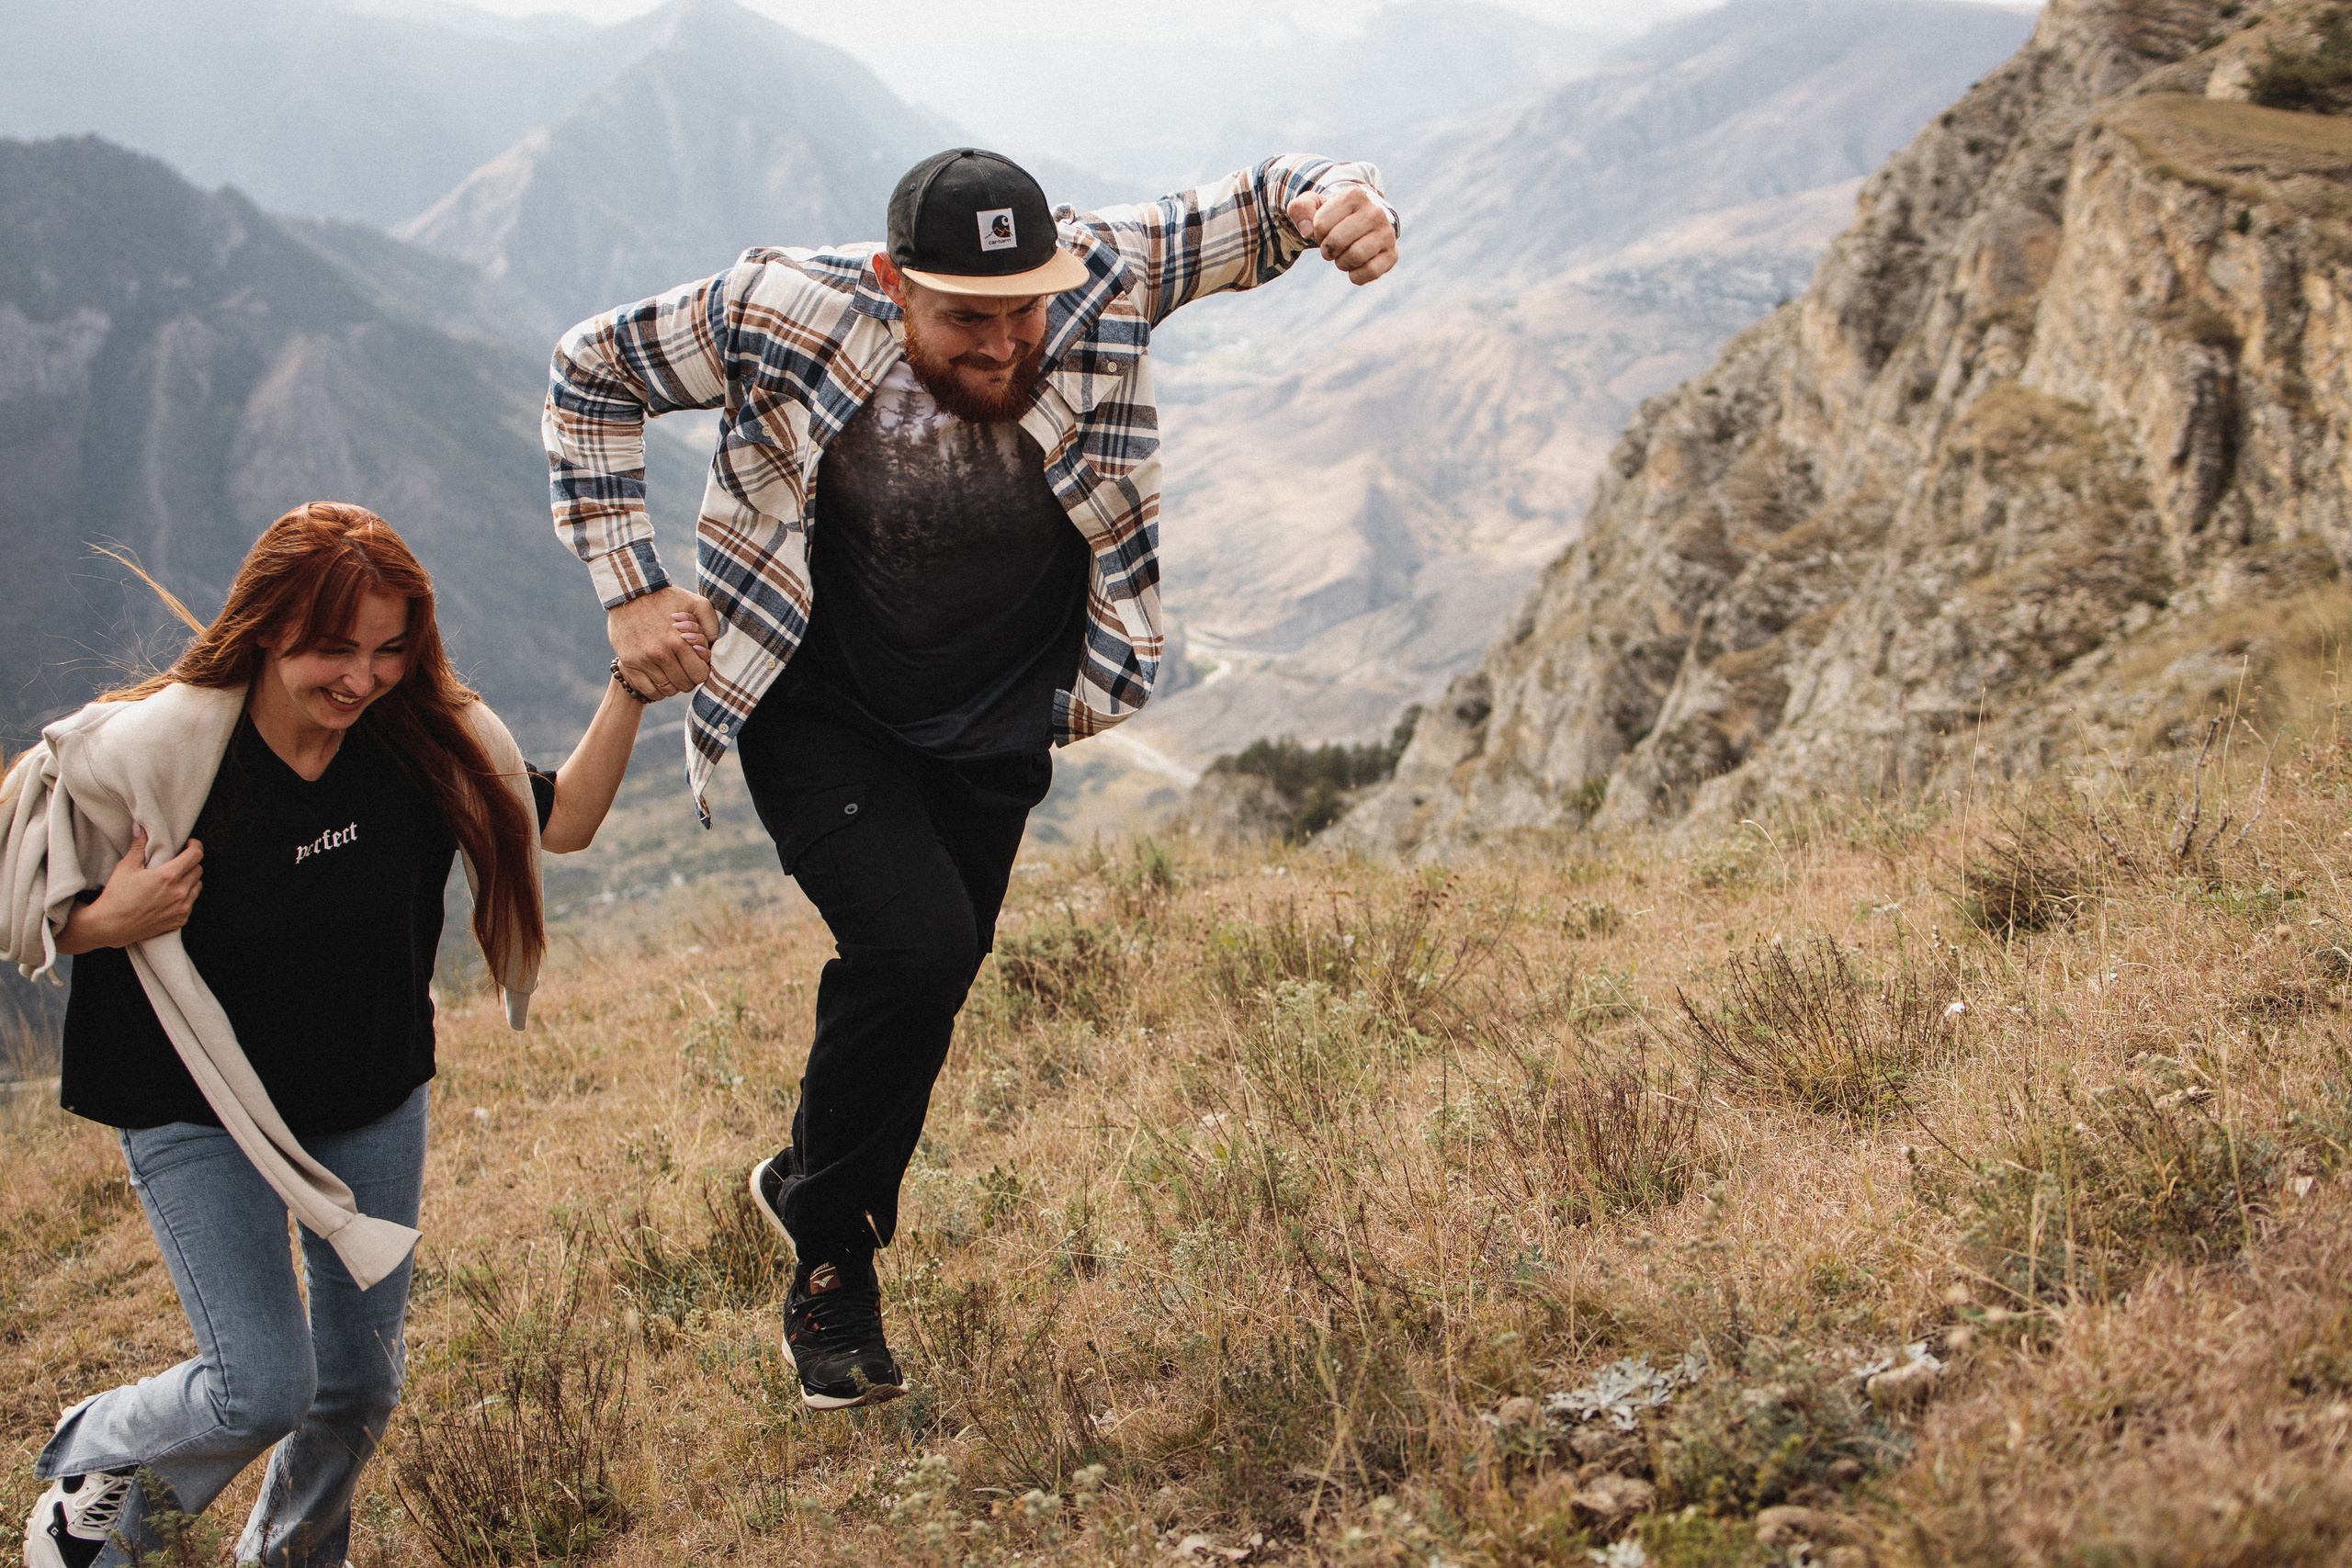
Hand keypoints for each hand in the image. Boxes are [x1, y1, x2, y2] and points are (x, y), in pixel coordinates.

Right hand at [57, 826, 203, 953]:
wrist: (110, 926)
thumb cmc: (116, 896)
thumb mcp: (126, 867)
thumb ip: (138, 846)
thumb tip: (140, 827)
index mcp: (169, 876)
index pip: (196, 855)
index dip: (195, 846)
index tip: (188, 844)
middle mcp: (180, 892)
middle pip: (198, 869)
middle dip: (190, 862)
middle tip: (177, 861)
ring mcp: (182, 908)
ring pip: (197, 886)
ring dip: (190, 879)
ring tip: (174, 878)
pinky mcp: (180, 920)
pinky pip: (191, 903)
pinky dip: (186, 896)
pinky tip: (170, 895)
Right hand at [609, 587, 719, 700]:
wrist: (630, 591)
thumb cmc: (667, 598)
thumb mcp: (696, 603)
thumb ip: (711, 625)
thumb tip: (712, 649)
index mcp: (678, 641)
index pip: (699, 675)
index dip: (701, 672)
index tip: (697, 665)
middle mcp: (660, 654)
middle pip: (684, 685)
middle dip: (689, 679)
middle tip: (686, 669)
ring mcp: (642, 660)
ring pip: (666, 690)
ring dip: (673, 685)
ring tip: (673, 673)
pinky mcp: (628, 662)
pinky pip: (647, 690)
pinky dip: (656, 690)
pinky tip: (660, 680)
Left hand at [1286, 186, 1397, 285]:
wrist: (1360, 222)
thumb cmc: (1333, 214)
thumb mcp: (1313, 205)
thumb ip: (1300, 209)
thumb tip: (1306, 231)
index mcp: (1354, 195)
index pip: (1321, 224)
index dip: (1316, 232)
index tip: (1323, 229)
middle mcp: (1375, 211)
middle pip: (1337, 241)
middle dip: (1327, 249)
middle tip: (1331, 247)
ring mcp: (1386, 233)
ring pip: (1355, 257)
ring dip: (1341, 263)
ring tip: (1344, 255)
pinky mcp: (1392, 254)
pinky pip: (1371, 272)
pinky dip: (1356, 276)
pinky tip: (1355, 268)